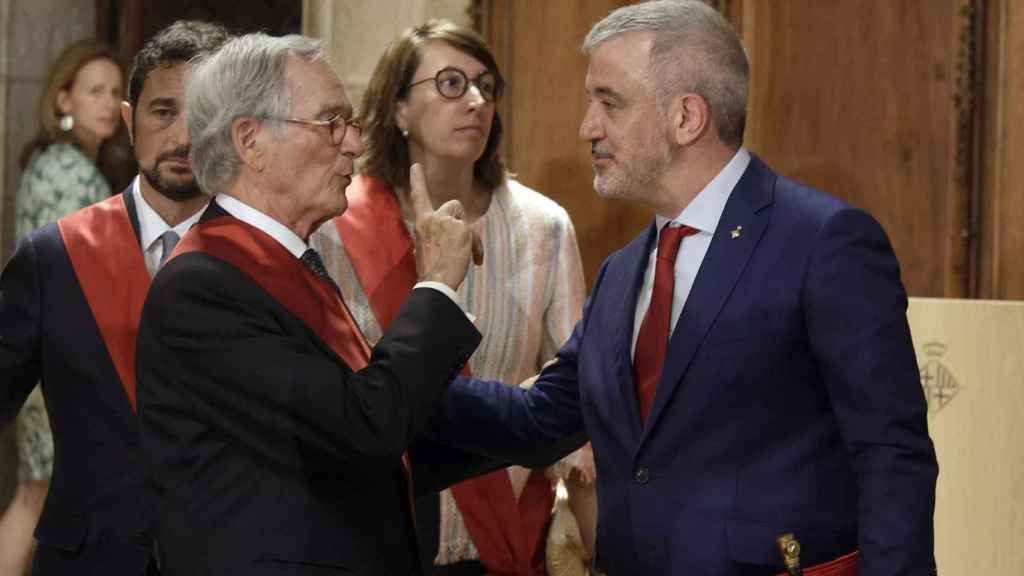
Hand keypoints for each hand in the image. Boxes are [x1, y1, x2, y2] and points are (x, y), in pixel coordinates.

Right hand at [410, 163, 483, 289]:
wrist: (436, 282)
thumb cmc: (431, 270)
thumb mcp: (426, 246)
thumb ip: (437, 233)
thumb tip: (455, 232)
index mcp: (421, 222)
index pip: (419, 197)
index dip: (417, 181)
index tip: (416, 165)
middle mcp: (432, 217)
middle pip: (454, 205)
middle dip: (460, 220)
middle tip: (458, 243)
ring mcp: (447, 221)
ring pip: (465, 220)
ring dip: (469, 237)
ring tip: (464, 256)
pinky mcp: (461, 227)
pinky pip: (474, 234)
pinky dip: (476, 248)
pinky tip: (472, 261)